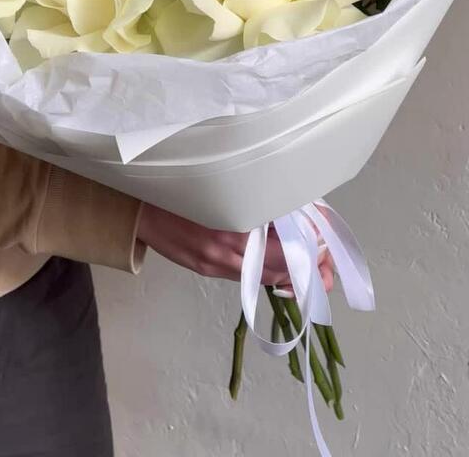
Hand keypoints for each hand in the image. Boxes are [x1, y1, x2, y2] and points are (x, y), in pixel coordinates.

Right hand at [137, 203, 333, 290]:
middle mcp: (226, 249)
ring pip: (263, 275)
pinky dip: (266, 275)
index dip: (308, 248)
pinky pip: (245, 277)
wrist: (141, 209)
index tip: (326, 247)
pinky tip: (279, 272)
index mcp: (232, 225)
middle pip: (276, 266)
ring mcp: (215, 262)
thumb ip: (252, 204)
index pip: (282, 244)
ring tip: (311, 270)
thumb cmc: (184, 191)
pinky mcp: (207, 269)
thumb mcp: (221, 192)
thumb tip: (291, 211)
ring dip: (288, 274)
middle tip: (327, 268)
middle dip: (305, 268)